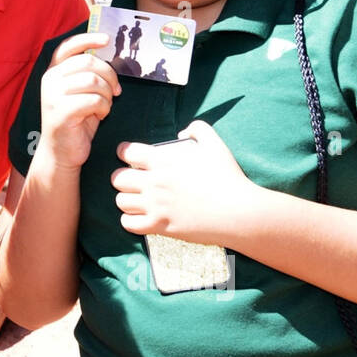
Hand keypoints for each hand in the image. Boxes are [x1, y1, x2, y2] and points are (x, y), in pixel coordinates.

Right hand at [36, 33, 121, 169]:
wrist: (61, 153)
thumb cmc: (75, 122)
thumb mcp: (80, 93)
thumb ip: (87, 74)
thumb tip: (108, 58)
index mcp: (53, 72)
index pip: (68, 47)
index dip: (88, 39)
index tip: (106, 39)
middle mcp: (50, 80)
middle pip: (89, 62)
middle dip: (109, 76)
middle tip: (115, 91)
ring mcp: (53, 95)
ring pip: (93, 80)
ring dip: (107, 94)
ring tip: (105, 106)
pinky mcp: (61, 111)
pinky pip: (94, 100)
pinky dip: (104, 108)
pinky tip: (100, 115)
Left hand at [111, 120, 257, 244]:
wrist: (238, 212)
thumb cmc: (228, 178)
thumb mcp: (215, 145)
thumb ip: (199, 129)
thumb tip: (182, 132)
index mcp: (163, 160)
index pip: (127, 152)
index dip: (124, 152)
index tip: (127, 156)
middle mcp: (154, 182)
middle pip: (117, 178)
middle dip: (121, 178)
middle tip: (131, 181)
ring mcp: (155, 205)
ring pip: (120, 201)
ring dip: (126, 199)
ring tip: (136, 199)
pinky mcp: (160, 226)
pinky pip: (128, 223)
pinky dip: (130, 220)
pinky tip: (140, 217)